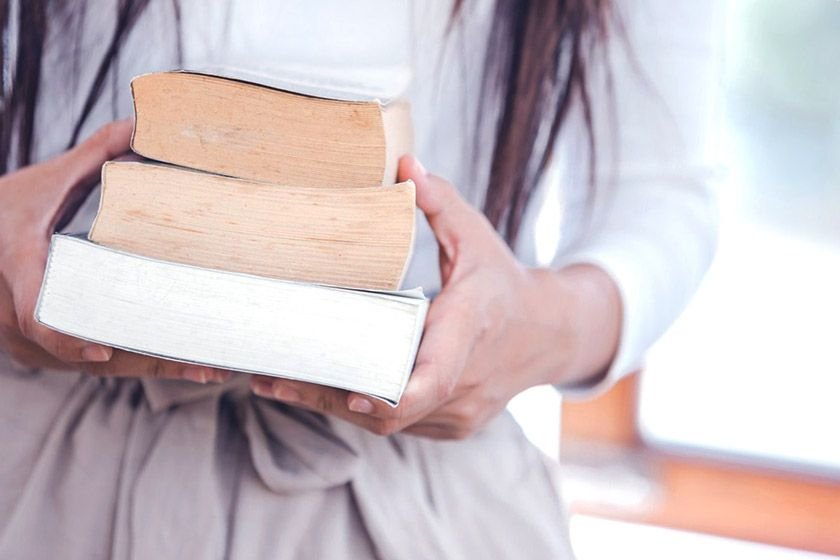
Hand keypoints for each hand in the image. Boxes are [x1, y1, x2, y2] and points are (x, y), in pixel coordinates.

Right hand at [0, 121, 228, 382]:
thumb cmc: (8, 208)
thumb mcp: (48, 180)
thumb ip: (95, 153)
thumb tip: (143, 123)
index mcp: (22, 271)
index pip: (36, 317)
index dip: (64, 340)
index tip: (100, 353)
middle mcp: (20, 317)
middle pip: (87, 353)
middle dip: (150, 364)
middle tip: (205, 367)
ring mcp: (30, 341)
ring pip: (97, 363)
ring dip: (154, 369)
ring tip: (209, 371)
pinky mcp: (44, 351)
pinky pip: (95, 362)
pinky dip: (137, 365)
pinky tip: (182, 367)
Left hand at [250, 156, 621, 438]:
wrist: (549, 334)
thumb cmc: (504, 282)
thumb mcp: (476, 236)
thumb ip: (441, 201)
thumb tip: (404, 161)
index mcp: (470, 331)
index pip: (436, 377)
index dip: (393, 394)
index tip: (351, 393)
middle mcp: (467, 381)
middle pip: (393, 411)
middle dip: (328, 399)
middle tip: (271, 378)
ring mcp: (462, 412)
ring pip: (390, 425)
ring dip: (336, 407)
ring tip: (278, 383)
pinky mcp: (454, 425)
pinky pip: (401, 427)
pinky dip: (362, 411)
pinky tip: (323, 390)